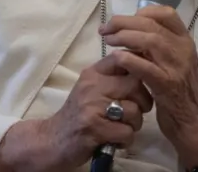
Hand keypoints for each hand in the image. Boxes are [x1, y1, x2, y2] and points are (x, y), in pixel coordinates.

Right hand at [0, 54, 152, 171]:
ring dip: (134, 124)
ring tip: (122, 128)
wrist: (52, 140)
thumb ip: (113, 78)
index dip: (140, 68)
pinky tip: (115, 140)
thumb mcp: (92, 89)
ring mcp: (92, 107)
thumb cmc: (78, 114)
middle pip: (135, 84)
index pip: (122, 58)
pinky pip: (126, 132)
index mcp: (93, 73)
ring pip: (134, 110)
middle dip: (144, 101)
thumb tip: (145, 67)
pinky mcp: (94, 128)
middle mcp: (92, 85)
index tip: (142, 83)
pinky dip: (125, 140)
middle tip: (136, 112)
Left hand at [99, 6, 197, 168]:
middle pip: (152, 24)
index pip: (167, 13)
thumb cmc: (180, 92)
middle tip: (106, 29)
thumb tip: (133, 30)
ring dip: (124, 37)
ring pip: (150, 41)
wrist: (194, 123)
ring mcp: (177, 67)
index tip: (126, 20)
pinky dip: (128, 59)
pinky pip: (145, 66)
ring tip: (108, 40)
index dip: (143, 12)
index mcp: (185, 41)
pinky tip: (115, 58)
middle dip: (124, 23)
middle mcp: (183, 49)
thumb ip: (159, 47)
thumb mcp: (174, 63)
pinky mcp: (167, 85)